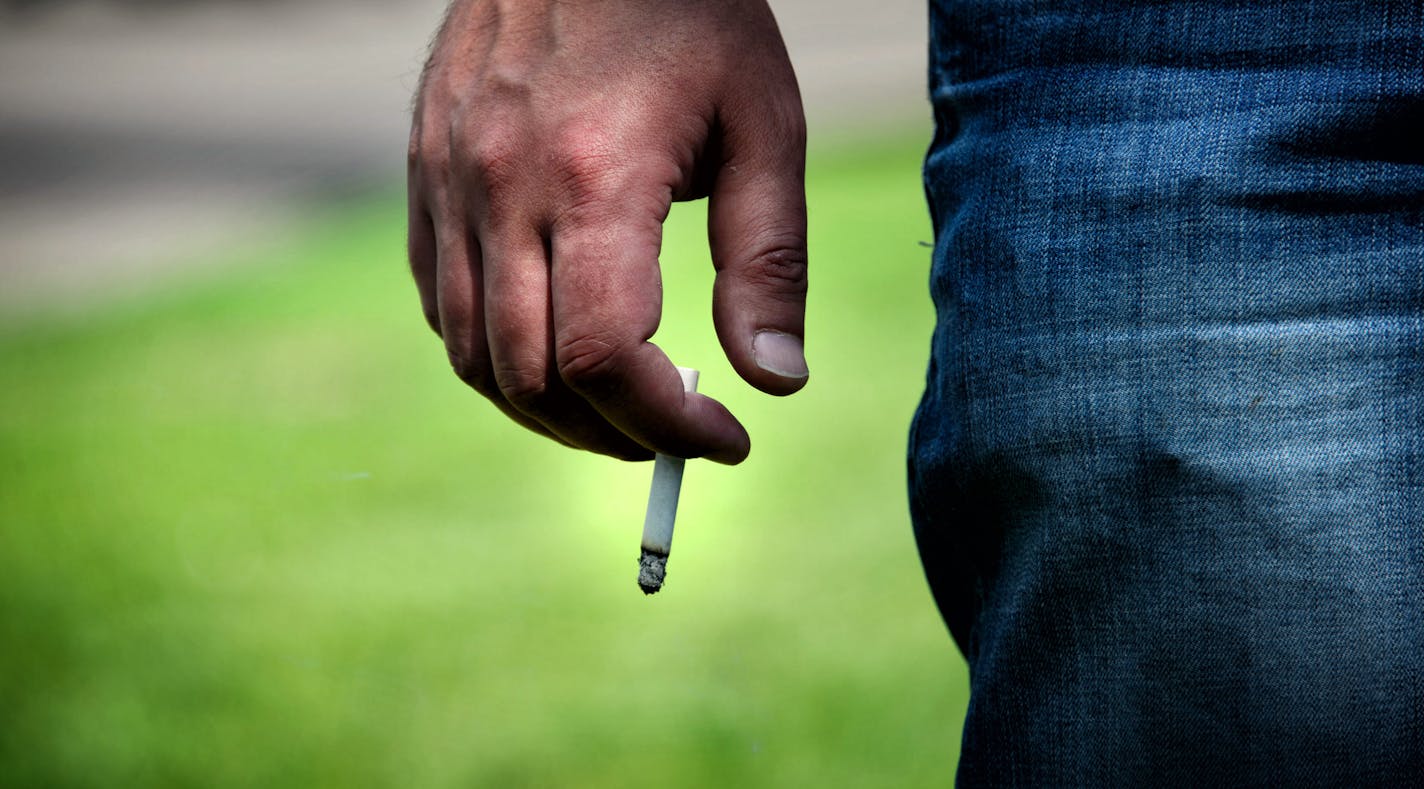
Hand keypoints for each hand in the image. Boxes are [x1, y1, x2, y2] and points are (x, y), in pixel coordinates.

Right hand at [407, 0, 807, 463]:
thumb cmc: (689, 16)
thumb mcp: (763, 125)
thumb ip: (769, 258)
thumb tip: (775, 381)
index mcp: (592, 175)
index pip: (604, 357)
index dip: (668, 423)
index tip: (726, 436)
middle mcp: (499, 187)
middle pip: (533, 378)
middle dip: (614, 434)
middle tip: (677, 433)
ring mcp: (446, 182)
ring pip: (474, 357)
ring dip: (549, 412)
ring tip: (620, 410)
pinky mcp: (422, 174)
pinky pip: (441, 304)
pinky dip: (494, 356)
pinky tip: (553, 349)